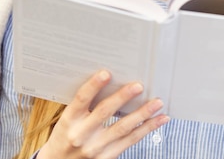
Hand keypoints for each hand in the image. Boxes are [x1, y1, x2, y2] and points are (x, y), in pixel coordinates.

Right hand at [38, 70, 169, 158]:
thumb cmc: (65, 136)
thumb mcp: (68, 119)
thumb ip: (84, 105)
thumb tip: (112, 82)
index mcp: (69, 120)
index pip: (81, 99)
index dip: (94, 86)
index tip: (106, 73)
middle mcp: (81, 134)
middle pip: (104, 112)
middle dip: (122, 97)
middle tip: (138, 85)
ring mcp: (95, 148)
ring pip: (123, 128)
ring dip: (142, 114)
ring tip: (157, 103)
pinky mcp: (107, 157)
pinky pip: (131, 141)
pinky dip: (147, 129)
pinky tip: (158, 120)